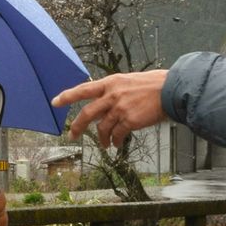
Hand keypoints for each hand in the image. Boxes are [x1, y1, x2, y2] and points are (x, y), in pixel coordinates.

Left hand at [51, 69, 168, 147]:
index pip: (83, 89)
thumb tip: (105, 105)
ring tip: (105, 144)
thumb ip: (115, 91)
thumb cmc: (154, 85)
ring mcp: (120, 108)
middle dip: (77, 126)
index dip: (67, 96)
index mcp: (111, 82)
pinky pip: (117, 135)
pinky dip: (115, 141)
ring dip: (102, 139)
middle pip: (87, 113)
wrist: (171, 90)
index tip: (55, 101)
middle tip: (72, 135)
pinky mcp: (129, 120)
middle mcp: (112, 94)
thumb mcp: (129, 81)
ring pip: (102, 128)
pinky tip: (117, 144)